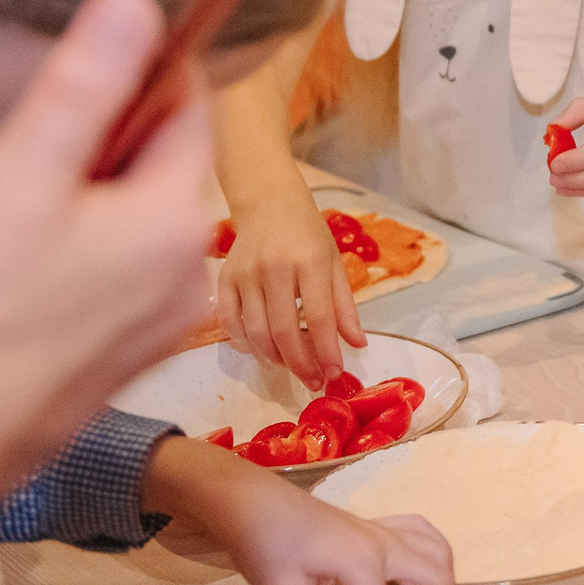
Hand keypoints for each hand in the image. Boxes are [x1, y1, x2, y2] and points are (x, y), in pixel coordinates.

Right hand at [0, 0, 219, 477]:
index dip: (142, 73)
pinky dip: (80, 258)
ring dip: (87, 203)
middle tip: (25, 153)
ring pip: (135, 223)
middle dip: (103, 144)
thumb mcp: (24, 170)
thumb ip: (86, 81)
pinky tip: (17, 273)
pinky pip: (118, 277)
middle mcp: (189, 271)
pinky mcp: (125, 357)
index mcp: (178, 217)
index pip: (187, 108)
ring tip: (12, 219)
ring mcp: (161, 322)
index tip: (86, 63)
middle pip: (161, 166)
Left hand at [155, 438, 452, 584]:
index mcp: (362, 562)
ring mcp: (386, 532)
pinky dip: (428, 563)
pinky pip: (425, 538)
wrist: (252, 503)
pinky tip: (403, 581)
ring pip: (440, 558)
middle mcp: (385, 543)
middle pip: (437, 584)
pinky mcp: (379, 528)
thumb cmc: (265, 545)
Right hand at [217, 199, 362, 388]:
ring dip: (275, 358)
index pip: (319, 317)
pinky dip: (244, 344)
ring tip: (292, 365)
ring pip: (255, 332)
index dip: (326, 351)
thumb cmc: (308, 235)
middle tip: (313, 381)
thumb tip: (358, 345)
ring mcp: (245, 274)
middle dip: (300, 365)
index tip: (334, 374)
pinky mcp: (224, 279)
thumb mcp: (335, 263)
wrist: (269, 203)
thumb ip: (345, 306)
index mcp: (310, 262)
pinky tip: (262, 350)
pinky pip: (229, 323)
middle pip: (284, 331)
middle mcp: (275, 268)